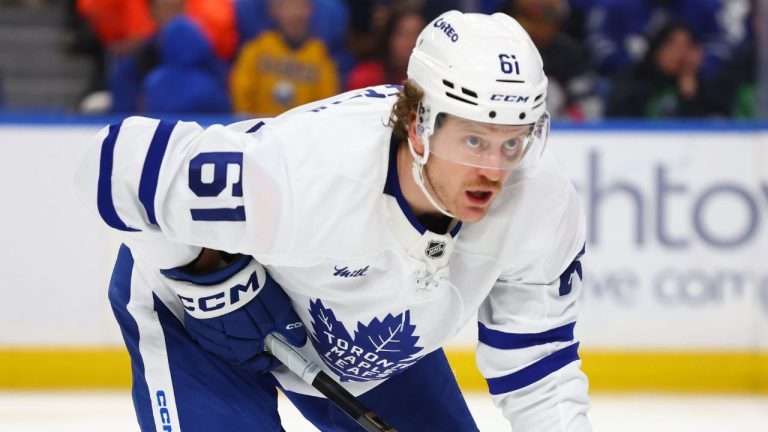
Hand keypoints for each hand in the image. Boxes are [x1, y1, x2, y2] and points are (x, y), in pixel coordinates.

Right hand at [162, 254, 306, 371]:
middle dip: (252, 349)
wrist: (214, 277)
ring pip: (224, 345)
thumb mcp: (278, 312)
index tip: (275, 355)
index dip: (268, 360)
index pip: (257, 364)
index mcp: (242, 353)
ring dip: (234, 339)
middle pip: (239, 356)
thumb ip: (289, 329)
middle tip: (260, 337)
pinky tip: (226, 317)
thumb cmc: (250, 298)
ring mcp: (205, 337)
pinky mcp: (194, 323)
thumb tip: (299, 342)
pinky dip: (219, 328)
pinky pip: (210, 332)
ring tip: (244, 325)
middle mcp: (222, 350)